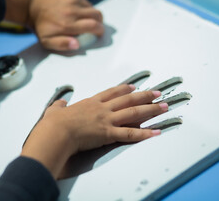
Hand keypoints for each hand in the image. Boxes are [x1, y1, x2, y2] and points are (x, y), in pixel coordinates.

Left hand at [1, 0, 103, 50]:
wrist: (30, 6)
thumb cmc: (39, 26)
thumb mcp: (47, 41)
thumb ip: (62, 45)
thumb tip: (77, 45)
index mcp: (68, 25)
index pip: (94, 26)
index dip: (100, 31)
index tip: (99, 34)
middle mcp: (72, 11)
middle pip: (98, 15)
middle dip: (100, 23)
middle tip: (95, 28)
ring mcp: (72, 0)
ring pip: (92, 7)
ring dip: (93, 15)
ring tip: (86, 21)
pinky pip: (85, 1)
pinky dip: (86, 7)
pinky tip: (78, 12)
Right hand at [21, 84, 167, 178]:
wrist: (56, 131)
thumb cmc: (54, 122)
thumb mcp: (55, 109)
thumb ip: (59, 105)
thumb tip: (60, 103)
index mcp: (90, 102)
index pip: (111, 93)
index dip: (124, 89)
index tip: (134, 86)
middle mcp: (102, 109)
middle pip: (127, 100)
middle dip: (144, 96)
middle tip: (157, 93)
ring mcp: (106, 120)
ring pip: (133, 113)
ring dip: (150, 110)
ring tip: (164, 107)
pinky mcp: (108, 133)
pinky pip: (130, 134)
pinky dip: (144, 133)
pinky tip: (156, 132)